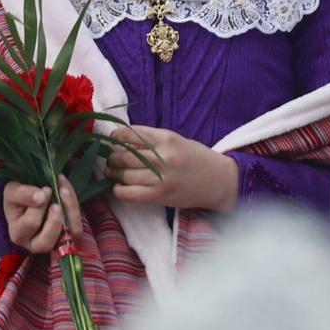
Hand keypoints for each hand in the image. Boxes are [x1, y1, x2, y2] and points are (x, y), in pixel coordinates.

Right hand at [3, 177, 81, 253]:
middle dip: (55, 216)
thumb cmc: (17, 199)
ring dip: (70, 210)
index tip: (45, 189)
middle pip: (47, 239)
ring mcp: (53, 242)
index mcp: (18, 234)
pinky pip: (76, 228)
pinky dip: (75, 209)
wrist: (26, 199)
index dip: (40, 206)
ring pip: (67, 234)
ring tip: (64, 191)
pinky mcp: (67, 237)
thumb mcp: (12, 192)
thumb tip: (41, 197)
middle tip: (56, 194)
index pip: (31, 223)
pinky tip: (68, 193)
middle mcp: (35, 245)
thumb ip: (22, 194)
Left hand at [106, 125, 237, 210]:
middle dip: (113, 156)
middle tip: (110, 157)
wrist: (219, 181)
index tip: (113, 138)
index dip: (117, 136)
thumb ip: (152, 140)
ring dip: (113, 172)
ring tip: (111, 171)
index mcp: (166, 138)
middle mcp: (162, 157)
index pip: (131, 134)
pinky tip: (117, 187)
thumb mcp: (176, 140)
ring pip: (124, 175)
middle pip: (125, 156)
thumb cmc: (197, 158)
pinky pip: (130, 194)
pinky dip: (119, 190)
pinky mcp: (160, 196)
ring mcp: (160, 178)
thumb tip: (122, 140)